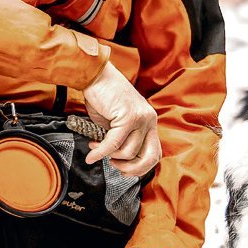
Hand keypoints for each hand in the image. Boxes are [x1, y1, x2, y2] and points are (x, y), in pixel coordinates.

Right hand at [81, 62, 161, 176]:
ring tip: (96, 146)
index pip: (155, 153)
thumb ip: (122, 138)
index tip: (125, 171)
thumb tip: (118, 159)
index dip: (141, 167)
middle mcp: (149, 119)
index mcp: (149, 121)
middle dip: (131, 168)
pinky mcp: (128, 116)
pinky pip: (114, 144)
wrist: (95, 75)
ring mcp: (140, 118)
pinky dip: (100, 152)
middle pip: (149, 157)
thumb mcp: (117, 122)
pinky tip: (91, 154)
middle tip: (113, 165)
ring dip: (109, 155)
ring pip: (128, 152)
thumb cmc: (103, 97)